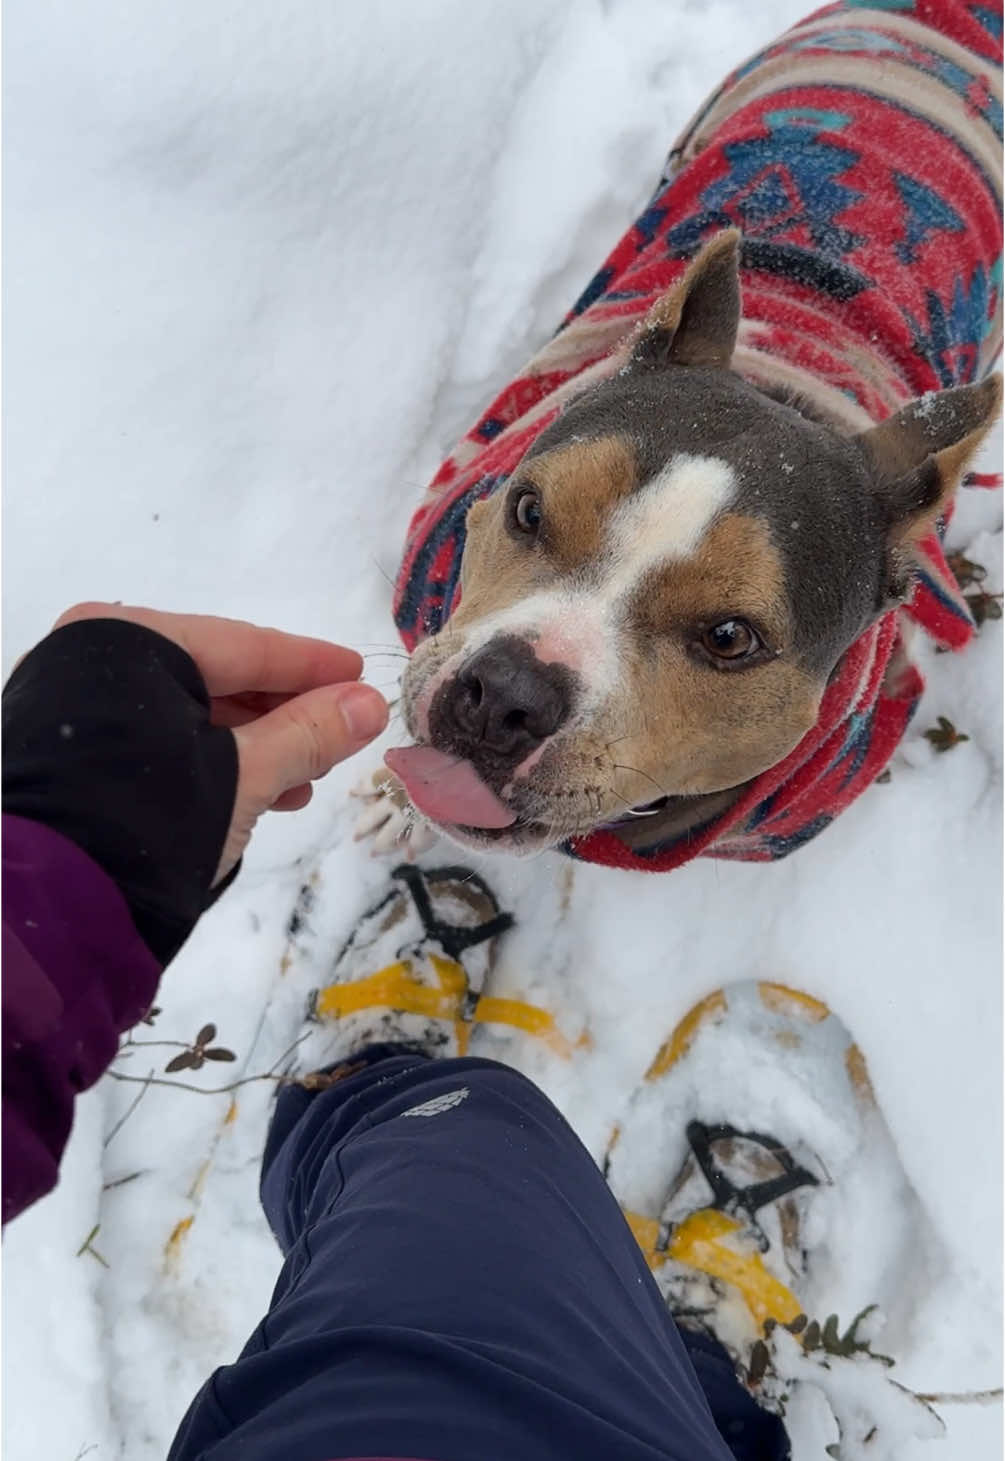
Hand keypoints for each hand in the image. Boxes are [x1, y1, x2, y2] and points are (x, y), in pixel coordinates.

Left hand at [52, 603, 388, 878]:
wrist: (53, 903)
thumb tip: (372, 702)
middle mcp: (92, 657)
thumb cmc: (153, 817)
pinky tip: (260, 794)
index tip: (361, 676)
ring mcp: (74, 705)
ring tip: (305, 780)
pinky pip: (157, 740)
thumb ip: (310, 732)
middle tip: (340, 736)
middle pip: (217, 676)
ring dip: (255, 745)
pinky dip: (212, 762)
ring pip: (188, 713)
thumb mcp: (245, 773)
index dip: (311, 665)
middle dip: (284, 713)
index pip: (245, 644)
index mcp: (130, 638)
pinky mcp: (68, 753)